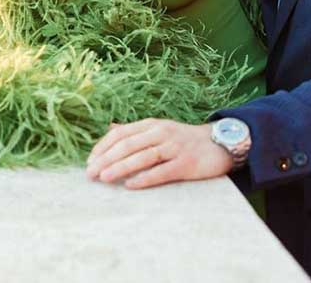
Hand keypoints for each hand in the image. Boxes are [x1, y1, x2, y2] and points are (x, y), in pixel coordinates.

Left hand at [85, 118, 232, 188]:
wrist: (220, 143)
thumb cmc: (184, 139)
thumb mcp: (159, 128)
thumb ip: (136, 130)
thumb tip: (111, 128)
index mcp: (151, 124)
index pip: (121, 133)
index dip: (103, 146)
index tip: (89, 160)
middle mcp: (161, 133)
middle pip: (128, 145)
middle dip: (106, 159)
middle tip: (90, 173)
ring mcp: (174, 147)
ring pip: (142, 156)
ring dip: (120, 167)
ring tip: (104, 178)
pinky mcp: (186, 163)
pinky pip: (162, 171)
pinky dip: (145, 178)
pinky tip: (130, 185)